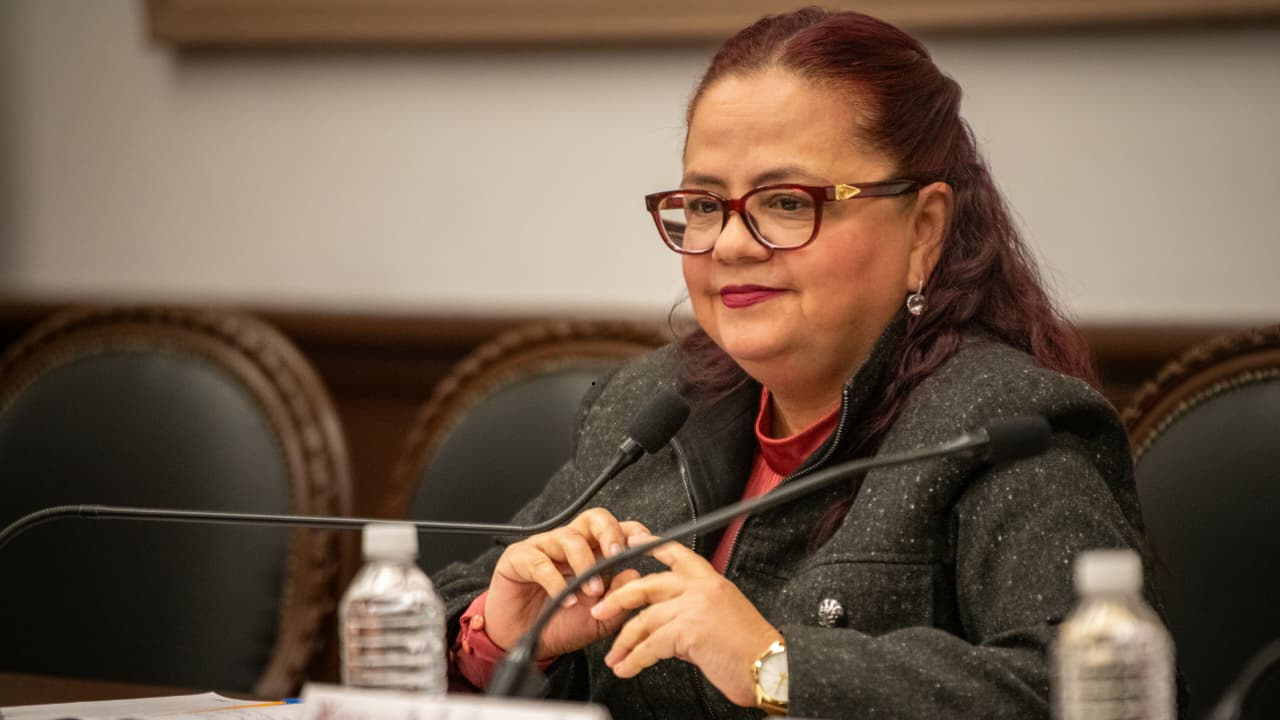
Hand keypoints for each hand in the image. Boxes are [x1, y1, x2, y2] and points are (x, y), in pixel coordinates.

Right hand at [484, 508, 650, 658]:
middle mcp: (569, 543)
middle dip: (609, 533)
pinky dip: (556, 583)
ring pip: (569, 538)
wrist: (521, 640)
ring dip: (585, 565)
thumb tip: (634, 574)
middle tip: (616, 556)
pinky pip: (540, 562)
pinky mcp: (518, 558)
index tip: (647, 544)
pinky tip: (566, 601)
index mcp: (592, 552)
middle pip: (594, 519)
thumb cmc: (558, 623)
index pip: (617, 530)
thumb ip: (617, 598)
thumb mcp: (598, 618)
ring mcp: (544, 547)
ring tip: (592, 591)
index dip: (633, 532)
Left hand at [589, 533, 782, 706]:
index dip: (651, 546)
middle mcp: (701, 588)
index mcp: (711, 581)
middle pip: (648, 585)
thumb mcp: (723, 619)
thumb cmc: (751, 650)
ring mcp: (694, 607)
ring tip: (614, 657)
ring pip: (644, 619)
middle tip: (601, 610)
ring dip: (624, 641)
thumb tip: (668, 630)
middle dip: (619, 599)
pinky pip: (650, 645)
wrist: (771, 668)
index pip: (676, 554)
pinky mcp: (689, 630)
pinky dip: (634, 659)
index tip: (632, 541)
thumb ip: (692, 616)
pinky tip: (627, 668)